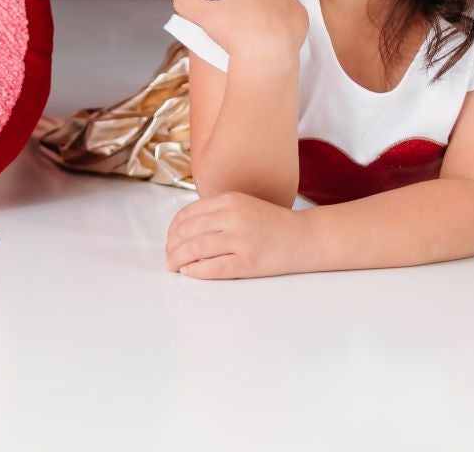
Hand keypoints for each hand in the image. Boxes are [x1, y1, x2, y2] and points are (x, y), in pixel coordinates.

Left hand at [165, 191, 314, 278]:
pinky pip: (213, 268)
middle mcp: (233, 216)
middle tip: (168, 257)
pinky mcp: (248, 261)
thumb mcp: (244, 205)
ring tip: (173, 267)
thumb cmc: (274, 224)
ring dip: (178, 260)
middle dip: (172, 246)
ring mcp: (241, 239)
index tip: (170, 240)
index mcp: (230, 200)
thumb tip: (186, 228)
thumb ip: (218, 212)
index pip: (188, 213)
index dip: (173, 229)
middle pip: (187, 231)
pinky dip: (196, 271)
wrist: (305, 237)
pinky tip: (189, 273)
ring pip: (195, 249)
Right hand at [172, 0, 306, 67]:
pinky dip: (280, 23)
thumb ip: (186, 2)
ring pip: (269, 0)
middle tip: (232, 24)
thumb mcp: (202, 17)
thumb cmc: (235, 35)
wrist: (268, 56)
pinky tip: (271, 37)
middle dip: (240, 1)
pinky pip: (288, 15)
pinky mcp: (300, 15)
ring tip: (252, 32)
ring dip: (261, 10)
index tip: (215, 9)